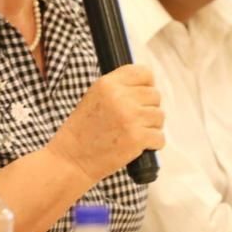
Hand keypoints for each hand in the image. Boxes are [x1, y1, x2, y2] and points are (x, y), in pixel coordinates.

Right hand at [50, 64, 164, 181]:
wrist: (71, 158)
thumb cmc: (82, 130)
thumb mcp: (93, 97)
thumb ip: (118, 88)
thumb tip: (147, 86)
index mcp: (107, 84)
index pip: (143, 72)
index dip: (147, 84)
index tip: (142, 96)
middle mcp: (120, 97)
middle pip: (155, 95)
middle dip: (148, 109)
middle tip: (133, 121)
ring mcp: (130, 117)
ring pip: (159, 116)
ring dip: (151, 127)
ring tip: (132, 134)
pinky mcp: (137, 138)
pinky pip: (160, 137)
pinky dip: (152, 144)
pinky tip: (138, 146)